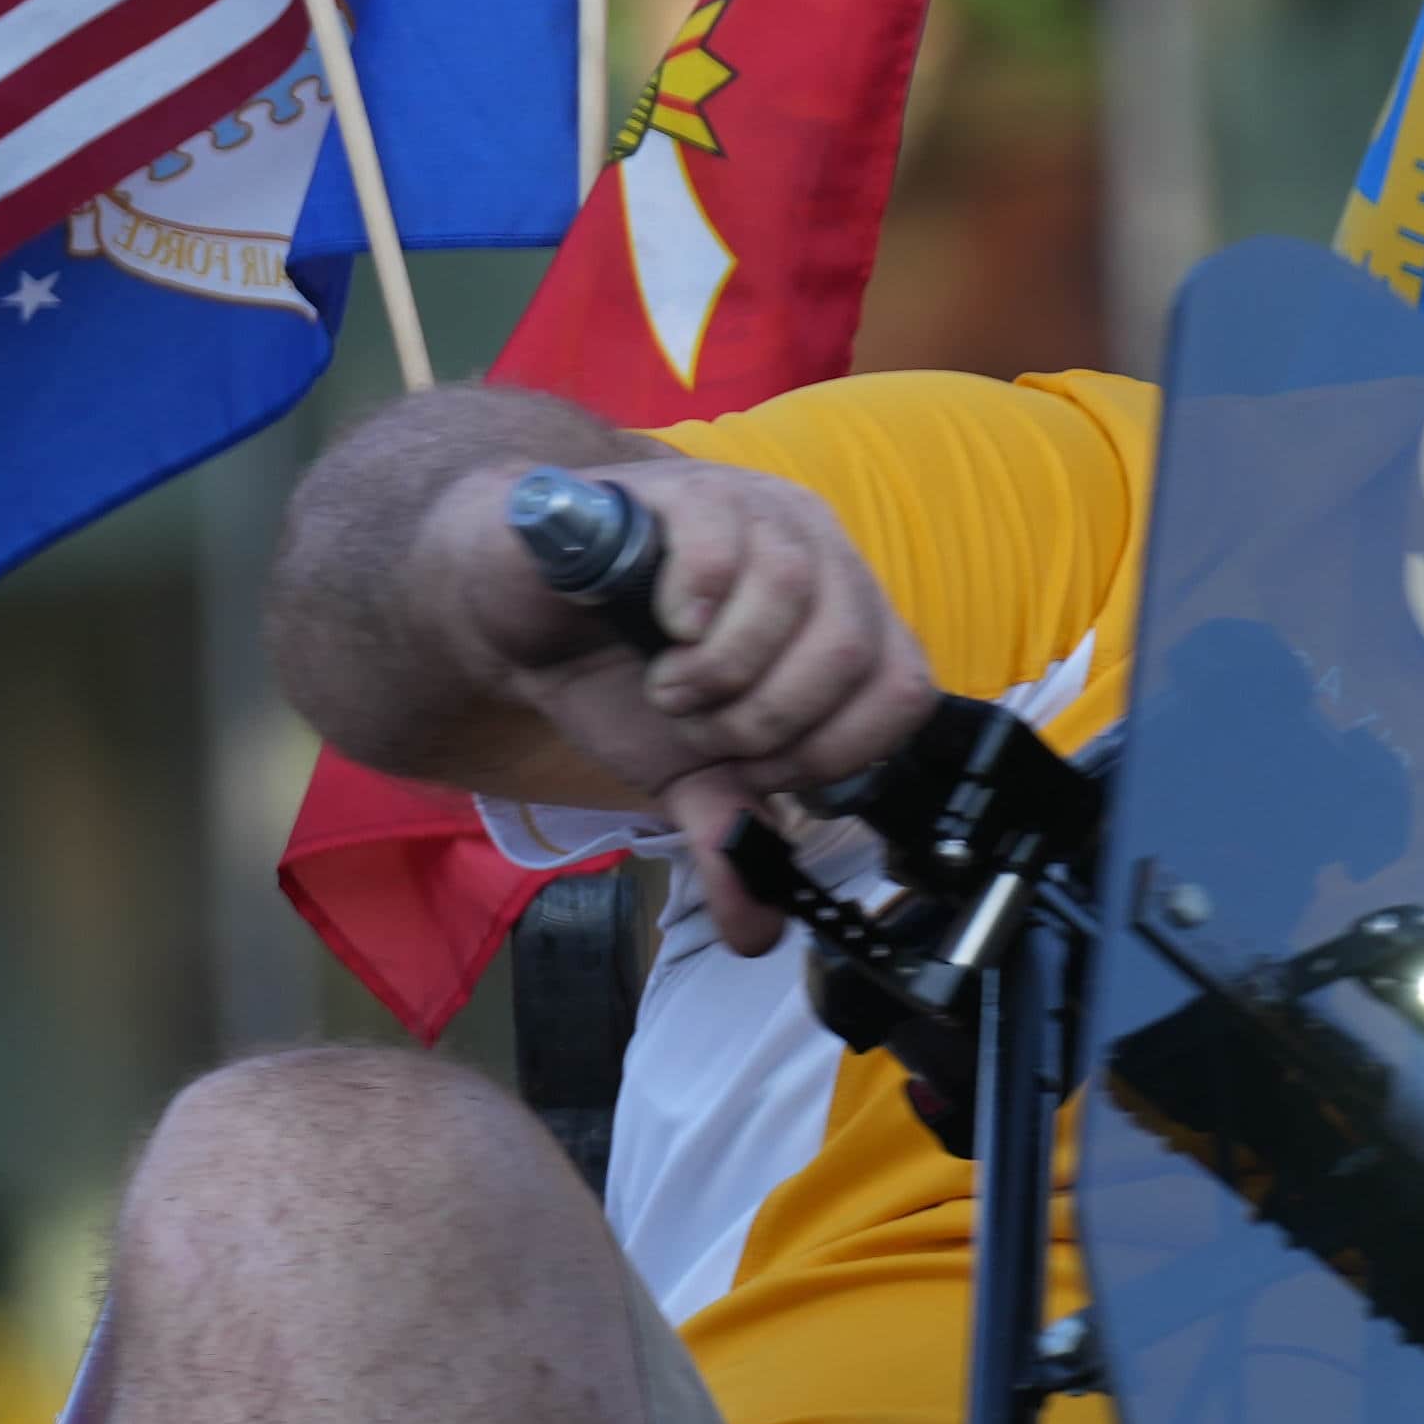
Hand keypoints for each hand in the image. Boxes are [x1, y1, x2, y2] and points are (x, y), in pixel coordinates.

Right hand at [417, 453, 938, 947]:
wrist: (521, 608)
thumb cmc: (619, 675)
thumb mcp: (683, 771)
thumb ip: (729, 838)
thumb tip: (756, 934)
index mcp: (841, 620)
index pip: (903, 691)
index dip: (833, 750)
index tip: (757, 768)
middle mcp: (820, 557)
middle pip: (854, 649)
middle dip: (769, 721)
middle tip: (703, 726)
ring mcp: (759, 512)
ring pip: (794, 596)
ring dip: (720, 674)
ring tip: (669, 684)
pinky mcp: (689, 489)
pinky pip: (724, 550)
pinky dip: (689, 613)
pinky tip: (657, 627)